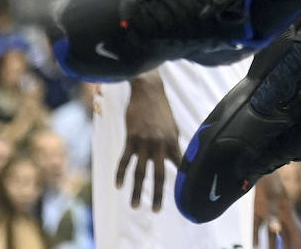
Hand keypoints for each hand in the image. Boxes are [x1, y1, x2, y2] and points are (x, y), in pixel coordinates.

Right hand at [116, 74, 181, 212]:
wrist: (149, 89)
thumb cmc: (160, 109)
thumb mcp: (172, 126)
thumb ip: (173, 144)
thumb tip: (178, 161)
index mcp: (173, 141)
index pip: (179, 165)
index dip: (181, 180)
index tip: (183, 195)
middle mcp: (160, 144)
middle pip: (159, 174)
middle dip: (157, 195)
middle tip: (155, 211)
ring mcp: (145, 142)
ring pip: (140, 172)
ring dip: (136, 190)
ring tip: (134, 206)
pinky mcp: (131, 138)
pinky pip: (125, 160)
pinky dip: (121, 174)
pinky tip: (118, 186)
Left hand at [254, 170, 300, 248]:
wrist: (259, 169)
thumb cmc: (270, 184)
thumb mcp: (274, 201)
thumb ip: (276, 217)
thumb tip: (277, 230)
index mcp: (288, 212)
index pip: (295, 232)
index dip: (299, 243)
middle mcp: (280, 213)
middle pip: (285, 234)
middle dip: (287, 246)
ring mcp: (269, 212)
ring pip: (272, 233)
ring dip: (271, 244)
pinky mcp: (258, 209)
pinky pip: (257, 226)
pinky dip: (256, 235)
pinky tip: (254, 244)